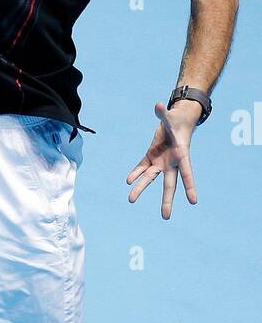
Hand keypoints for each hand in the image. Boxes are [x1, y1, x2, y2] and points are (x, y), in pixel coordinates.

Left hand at [126, 99, 201, 218]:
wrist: (176, 121)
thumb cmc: (177, 119)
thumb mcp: (171, 115)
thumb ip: (163, 113)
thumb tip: (157, 105)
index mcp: (181, 154)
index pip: (186, 173)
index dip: (190, 186)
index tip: (193, 201)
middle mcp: (171, 162)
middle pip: (169, 185)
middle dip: (167, 201)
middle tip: (165, 217)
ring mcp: (160, 161)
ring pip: (150, 178)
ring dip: (140, 188)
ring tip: (130, 199)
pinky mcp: (151, 157)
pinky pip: (142, 168)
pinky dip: (135, 173)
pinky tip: (128, 181)